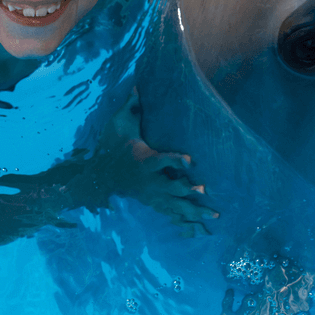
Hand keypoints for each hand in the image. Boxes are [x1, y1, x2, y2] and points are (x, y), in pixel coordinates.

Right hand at [96, 88, 217, 236]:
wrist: (101, 174)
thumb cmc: (114, 145)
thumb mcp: (120, 124)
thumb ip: (131, 107)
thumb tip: (136, 86)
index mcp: (145, 161)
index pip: (162, 160)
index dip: (176, 160)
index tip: (190, 159)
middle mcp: (150, 181)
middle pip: (172, 189)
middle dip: (189, 192)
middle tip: (207, 192)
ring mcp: (151, 194)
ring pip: (175, 205)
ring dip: (194, 211)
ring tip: (213, 216)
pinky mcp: (152, 201)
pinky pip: (170, 213)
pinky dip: (185, 220)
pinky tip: (200, 228)